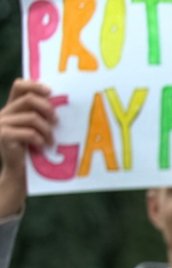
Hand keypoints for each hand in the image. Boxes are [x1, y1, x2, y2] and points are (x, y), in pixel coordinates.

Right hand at [0, 79, 55, 215]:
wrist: (19, 172)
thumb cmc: (32, 150)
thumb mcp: (36, 129)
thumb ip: (40, 115)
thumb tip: (59, 103)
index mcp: (11, 108)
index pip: (19, 86)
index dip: (35, 85)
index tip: (51, 92)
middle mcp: (3, 113)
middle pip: (28, 99)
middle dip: (47, 108)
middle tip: (57, 121)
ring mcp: (1, 124)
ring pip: (32, 117)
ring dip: (47, 130)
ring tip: (51, 141)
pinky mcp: (3, 136)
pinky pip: (28, 132)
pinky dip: (39, 140)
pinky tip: (42, 147)